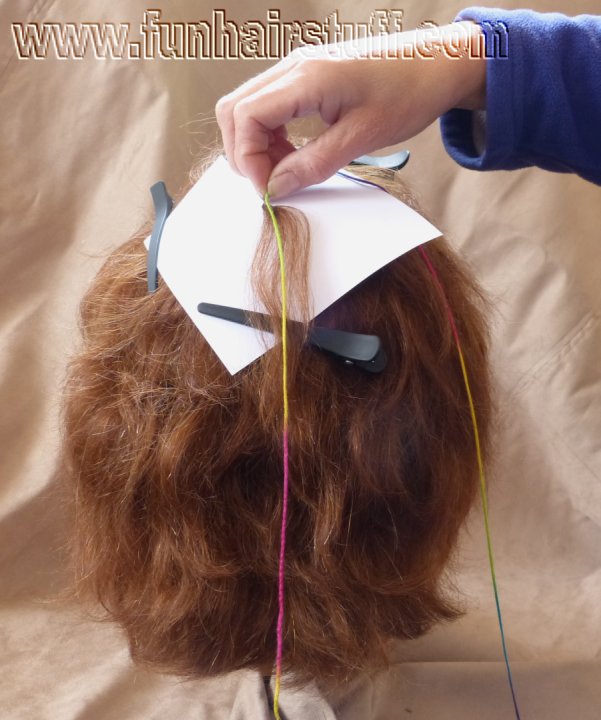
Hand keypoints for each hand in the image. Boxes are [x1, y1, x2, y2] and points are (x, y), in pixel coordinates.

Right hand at [215, 22, 485, 197]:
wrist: (438, 63)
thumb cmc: (408, 93)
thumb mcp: (361, 138)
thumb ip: (313, 165)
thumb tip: (276, 189)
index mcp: (307, 77)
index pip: (246, 116)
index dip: (248, 160)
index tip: (269, 189)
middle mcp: (294, 66)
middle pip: (235, 109)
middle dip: (244, 153)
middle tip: (272, 184)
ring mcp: (298, 68)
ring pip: (248, 107)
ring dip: (256, 144)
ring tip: (285, 171)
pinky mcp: (306, 76)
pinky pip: (269, 104)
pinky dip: (270, 133)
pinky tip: (292, 152)